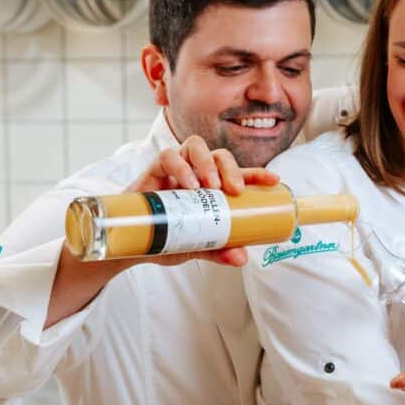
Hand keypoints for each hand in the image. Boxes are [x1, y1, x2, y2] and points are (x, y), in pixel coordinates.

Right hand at [122, 135, 278, 267]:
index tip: (274, 180)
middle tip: (235, 190)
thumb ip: (217, 250)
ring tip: (212, 186)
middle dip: (232, 168)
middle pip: (219, 155)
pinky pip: (168, 156)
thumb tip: (241, 258)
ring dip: (208, 163)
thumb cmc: (166, 238)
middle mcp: (196, 174)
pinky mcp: (154, 170)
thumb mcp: (195, 247)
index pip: (238, 174)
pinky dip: (181, 168)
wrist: (130, 245)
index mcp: (211, 189)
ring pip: (196, 146)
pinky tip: (189, 186)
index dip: (256, 174)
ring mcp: (175, 169)